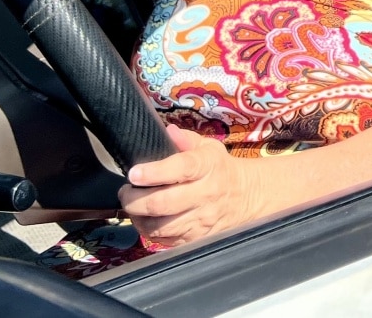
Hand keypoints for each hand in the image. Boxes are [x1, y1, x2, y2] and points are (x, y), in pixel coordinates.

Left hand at [119, 125, 260, 246]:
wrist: (246, 197)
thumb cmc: (220, 169)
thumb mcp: (209, 147)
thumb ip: (186, 140)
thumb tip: (167, 131)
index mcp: (208, 167)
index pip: (181, 169)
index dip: (154, 172)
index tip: (134, 173)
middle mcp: (205, 195)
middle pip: (162, 203)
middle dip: (134, 199)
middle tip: (126, 192)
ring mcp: (200, 221)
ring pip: (159, 227)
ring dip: (138, 217)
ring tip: (133, 206)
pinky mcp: (195, 239)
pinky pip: (164, 241)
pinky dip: (148, 232)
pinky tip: (146, 220)